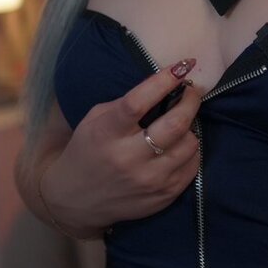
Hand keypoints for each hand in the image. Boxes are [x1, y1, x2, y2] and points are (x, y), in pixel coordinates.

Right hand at [40, 63, 202, 234]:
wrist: (74, 201)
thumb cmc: (87, 150)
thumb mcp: (95, 121)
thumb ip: (126, 104)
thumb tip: (167, 85)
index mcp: (106, 134)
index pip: (138, 102)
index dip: (164, 81)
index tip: (181, 66)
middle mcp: (129, 159)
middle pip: (175, 124)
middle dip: (190, 100)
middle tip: (191, 91)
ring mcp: (149, 181)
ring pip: (190, 145)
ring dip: (190, 127)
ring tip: (180, 123)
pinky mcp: (163, 197)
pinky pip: (192, 166)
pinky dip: (190, 151)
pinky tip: (178, 145)